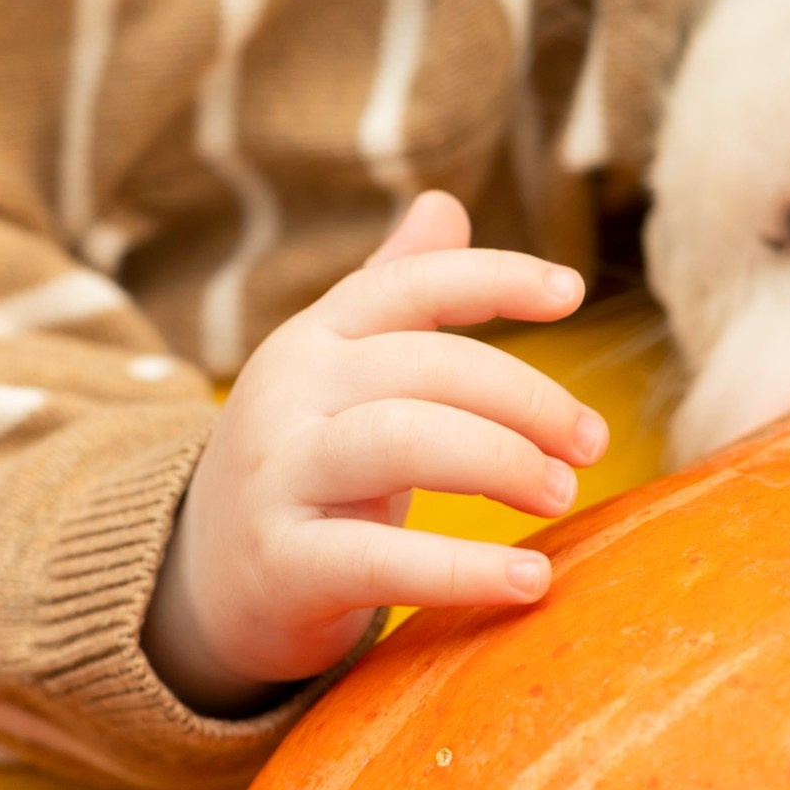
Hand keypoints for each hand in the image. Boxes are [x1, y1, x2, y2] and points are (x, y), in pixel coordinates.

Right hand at [143, 192, 608, 715]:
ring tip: (560, 497)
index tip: (572, 291)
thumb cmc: (301, 471)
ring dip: (504, 463)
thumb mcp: (338, 376)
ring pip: (407, 440)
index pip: (412, 283)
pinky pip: (385, 560)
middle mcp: (290, 392)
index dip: (496, 276)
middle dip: (527, 400)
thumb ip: (392, 297)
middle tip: (589, 445)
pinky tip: (530, 580)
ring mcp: (279, 476)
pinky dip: (467, 569)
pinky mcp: (283, 564)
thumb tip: (444, 204)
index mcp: (314, 339)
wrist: (199, 585)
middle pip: (429, 365)